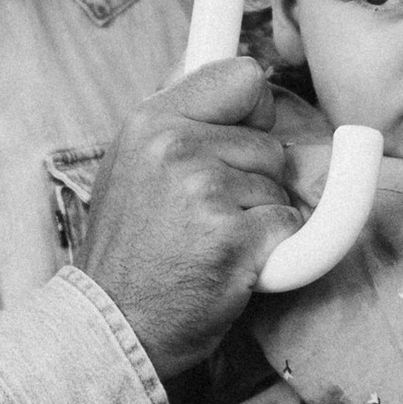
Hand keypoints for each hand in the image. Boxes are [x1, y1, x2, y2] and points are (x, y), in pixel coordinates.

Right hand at [80, 59, 297, 380]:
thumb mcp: (131, 168)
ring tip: (210, 243)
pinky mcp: (235, 237)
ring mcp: (206, 191)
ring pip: (280, 186)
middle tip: (209, 217)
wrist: (113, 326)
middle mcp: (176, 148)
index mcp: (150, 123)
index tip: (251, 130)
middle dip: (256, 181)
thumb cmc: (130, 255)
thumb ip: (179, 127)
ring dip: (261, 219)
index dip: (257, 109)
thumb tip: (243, 83)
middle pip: (269, 143)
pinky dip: (272, 250)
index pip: (243, 76)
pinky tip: (229, 265)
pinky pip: (289, 225)